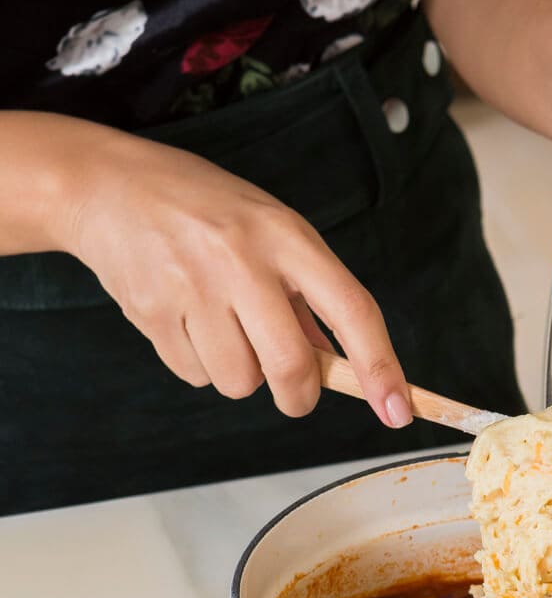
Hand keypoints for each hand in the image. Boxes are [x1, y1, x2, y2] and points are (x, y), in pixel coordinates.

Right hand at [54, 122, 412, 423]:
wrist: (107, 186)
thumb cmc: (206, 210)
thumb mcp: (270, 230)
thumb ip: (307, 297)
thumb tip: (340, 366)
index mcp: (286, 235)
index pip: (353, 310)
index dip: (381, 368)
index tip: (398, 411)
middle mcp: (242, 260)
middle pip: (292, 368)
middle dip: (299, 395)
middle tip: (294, 389)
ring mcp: (192, 288)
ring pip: (240, 382)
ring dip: (242, 375)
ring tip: (223, 328)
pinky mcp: (150, 313)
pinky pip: (196, 377)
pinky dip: (201, 365)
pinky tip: (188, 322)